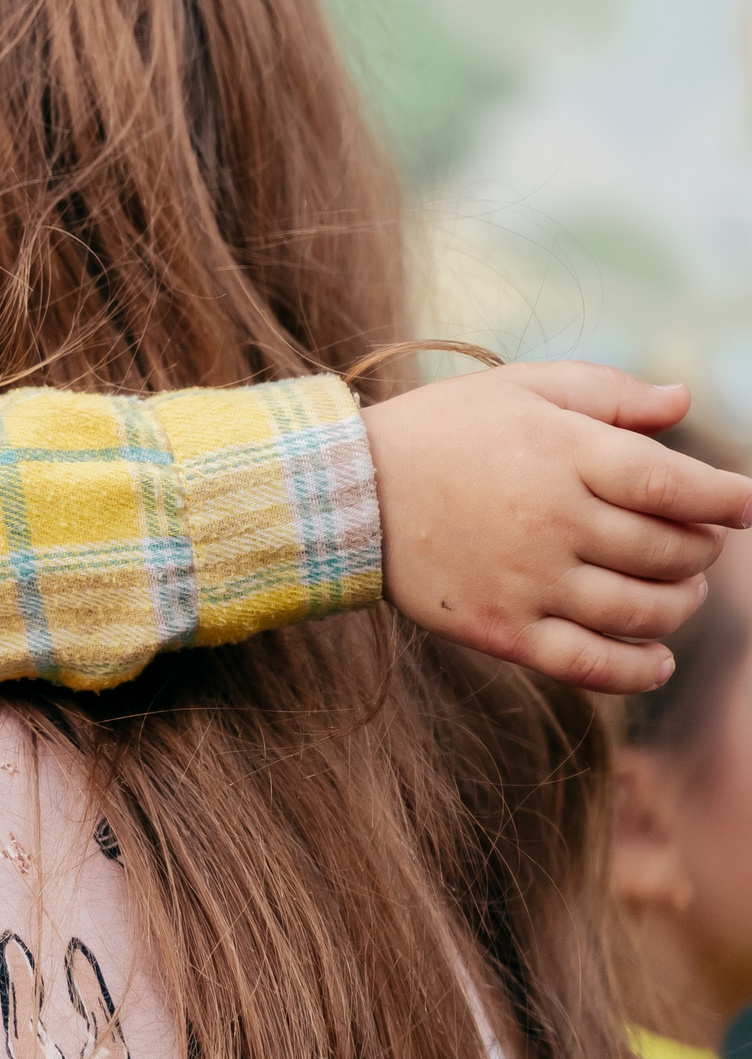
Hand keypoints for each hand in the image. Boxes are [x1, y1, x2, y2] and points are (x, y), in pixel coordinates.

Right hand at [363, 361, 749, 693]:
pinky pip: (593, 665)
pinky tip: (658, 659)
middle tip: (698, 541)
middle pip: (670, 550)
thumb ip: (606, 394)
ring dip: (683, 603)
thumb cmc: (440, 431)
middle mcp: (552, 520)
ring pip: (645, 611)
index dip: (726, 497)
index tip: (746, 503)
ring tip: (681, 590)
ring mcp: (529, 581)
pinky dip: (641, 670)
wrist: (345, 493)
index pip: (673, 484)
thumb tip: (684, 401)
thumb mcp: (518, 389)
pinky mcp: (504, 628)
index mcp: (561, 453)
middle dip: (703, 547)